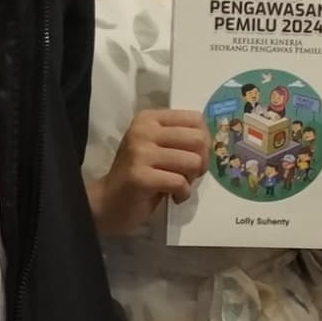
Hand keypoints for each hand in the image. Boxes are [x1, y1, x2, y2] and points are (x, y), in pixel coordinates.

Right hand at [88, 107, 208, 235]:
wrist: (108, 201)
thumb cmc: (142, 173)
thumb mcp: (161, 147)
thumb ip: (183, 138)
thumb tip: (213, 139)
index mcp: (149, 118)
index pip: (196, 119)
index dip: (203, 141)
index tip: (192, 156)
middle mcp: (143, 130)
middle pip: (198, 140)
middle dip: (201, 161)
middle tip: (187, 174)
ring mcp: (139, 153)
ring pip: (193, 162)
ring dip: (191, 179)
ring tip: (176, 184)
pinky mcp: (140, 176)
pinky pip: (180, 182)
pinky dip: (182, 193)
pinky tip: (172, 196)